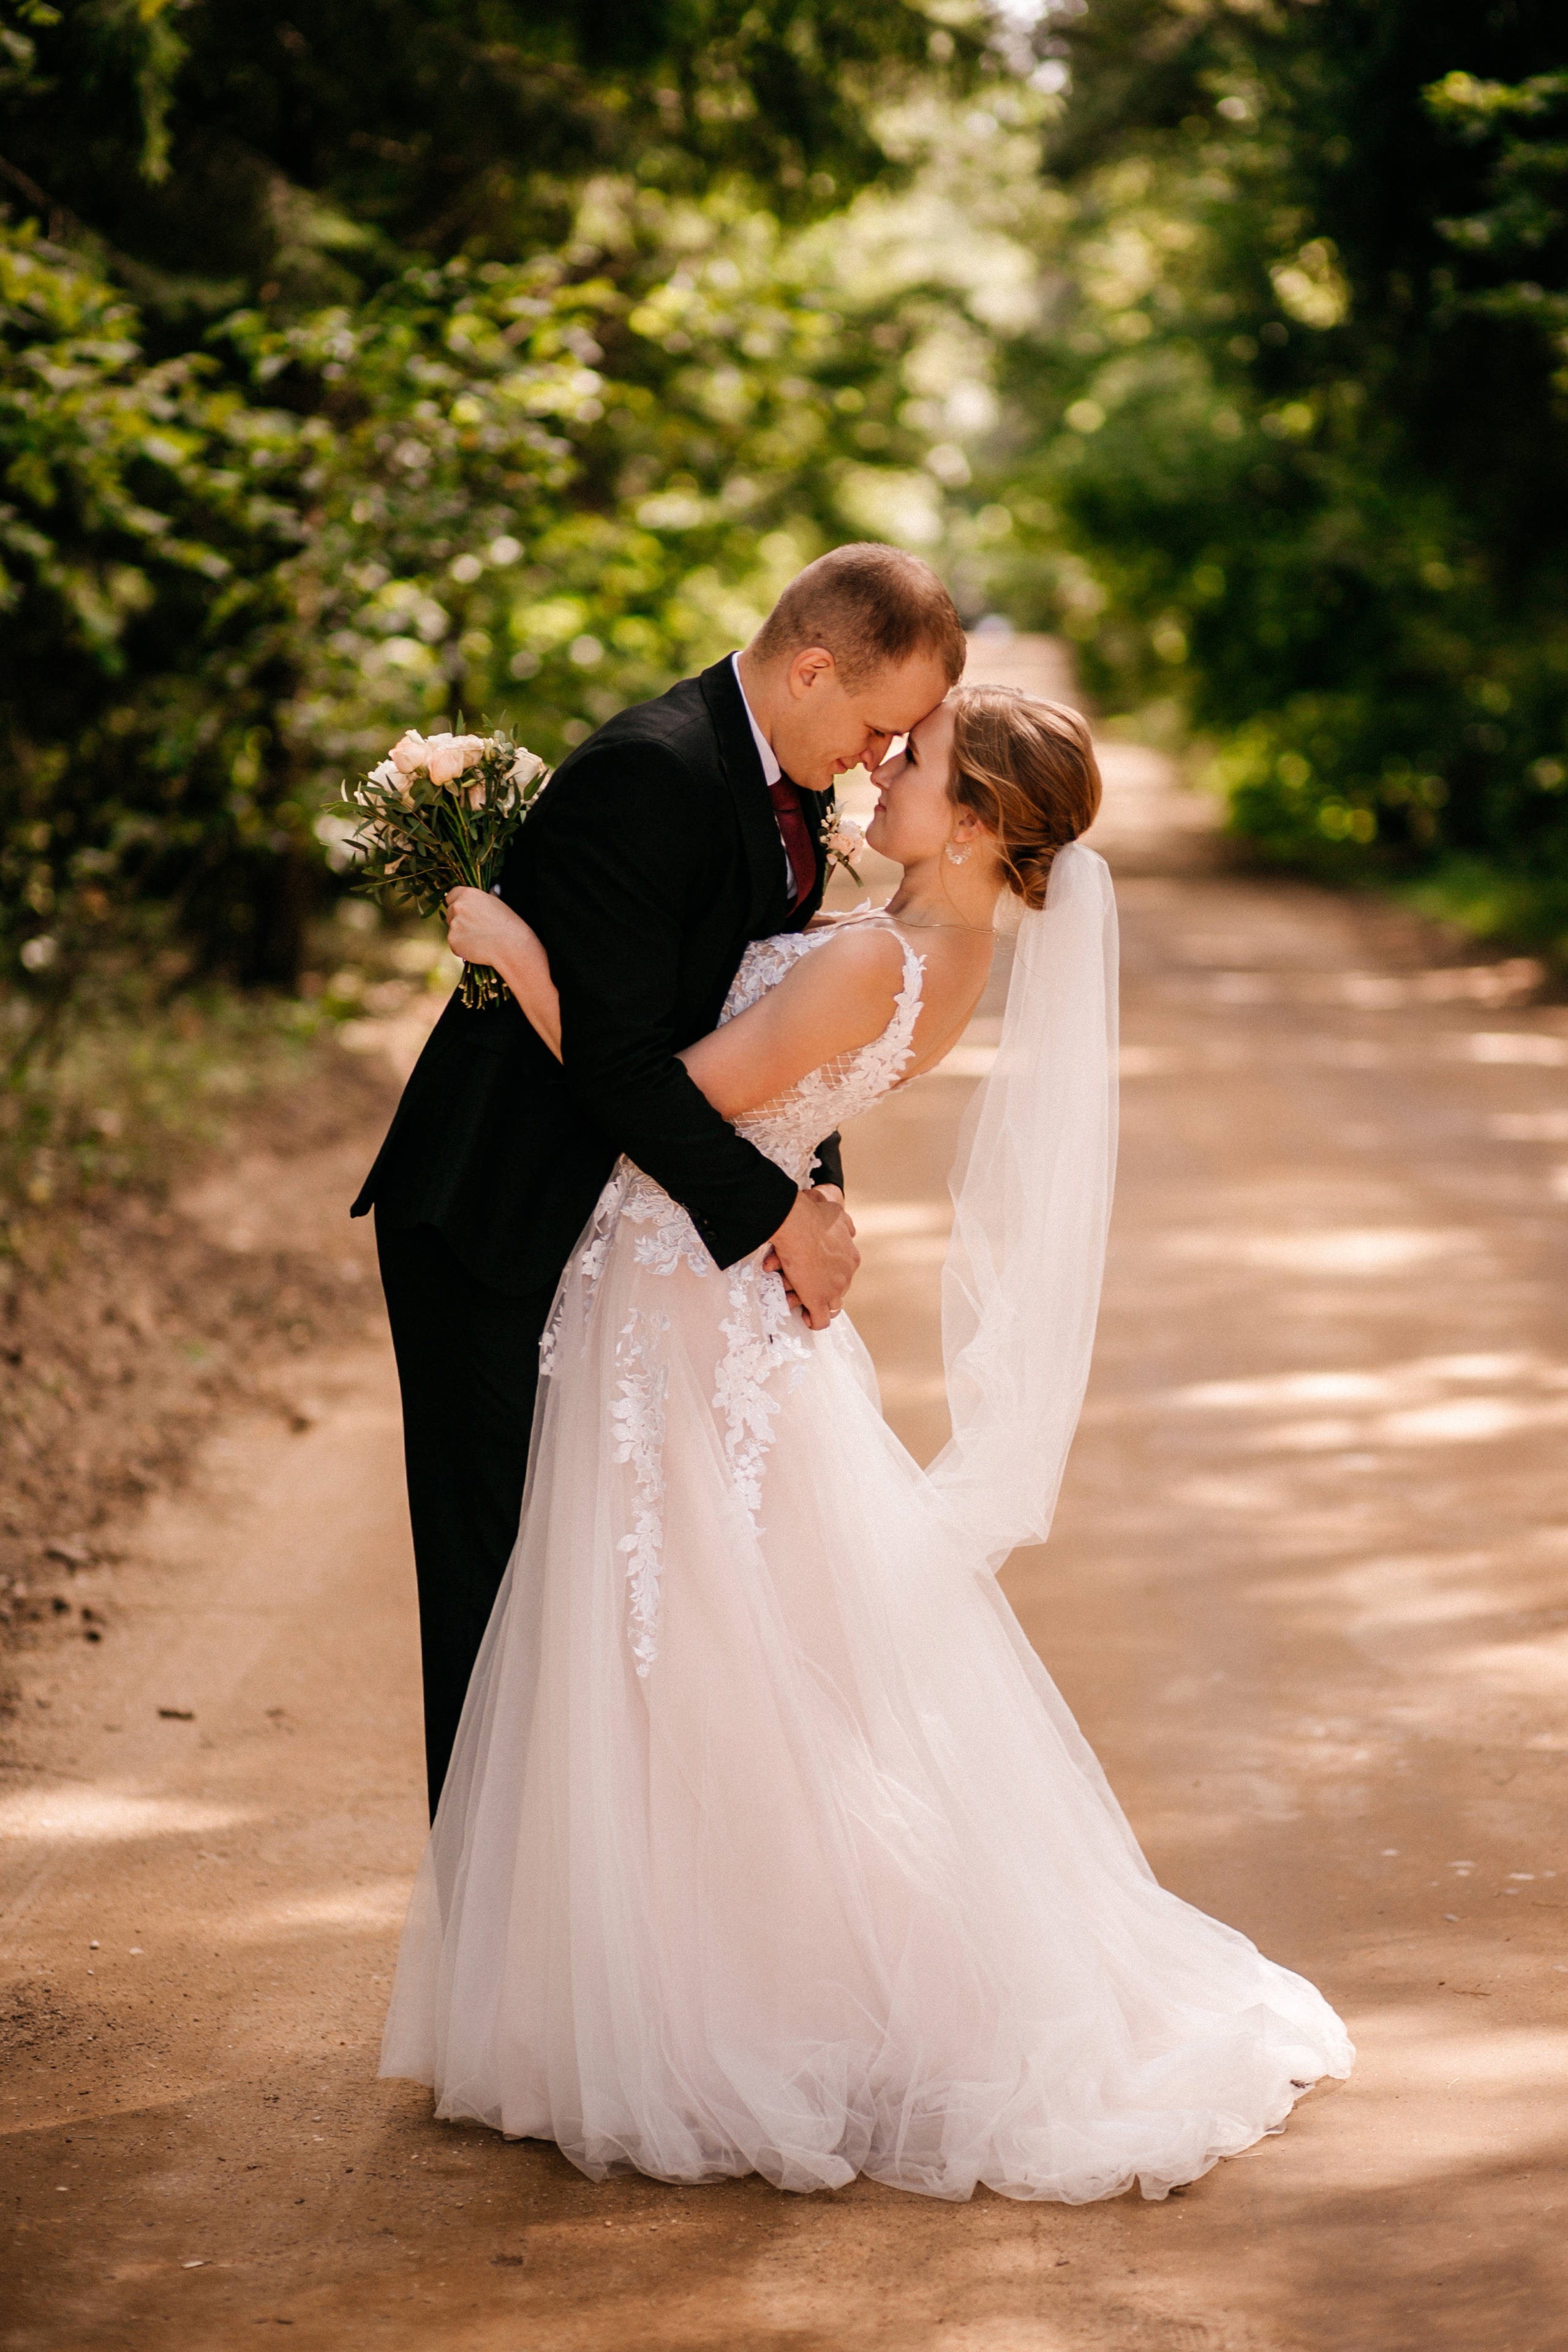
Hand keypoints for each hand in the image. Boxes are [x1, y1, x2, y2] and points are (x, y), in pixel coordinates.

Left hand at [444, 885, 529, 967]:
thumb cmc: (510, 925)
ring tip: (480, 939)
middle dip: (458, 919)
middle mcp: (457, 907)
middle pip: (449, 912)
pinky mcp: (453, 941)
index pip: (451, 895)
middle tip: (475, 927)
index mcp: (467, 894)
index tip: (464, 911)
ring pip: (452, 929)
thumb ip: (489, 896)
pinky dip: (463, 947)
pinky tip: (477, 947)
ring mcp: (453, 925)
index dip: (457, 903)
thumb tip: (493, 889)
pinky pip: (455, 943)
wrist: (511, 946)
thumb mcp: (499, 904)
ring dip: (461, 934)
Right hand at [766, 1185, 858, 1329]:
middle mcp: (846, 1276)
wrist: (797, 1223)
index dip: (830, 1277)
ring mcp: (833, 1290)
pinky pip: (820, 1321)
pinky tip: (806, 1317)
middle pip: (839, 1292)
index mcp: (851, 1258)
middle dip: (824, 1291)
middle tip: (808, 1289)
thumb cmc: (812, 1215)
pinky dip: (813, 1321)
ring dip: (817, 1306)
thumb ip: (845, 1225)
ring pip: (832, 1308)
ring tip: (804, 1303)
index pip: (844, 1275)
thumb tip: (851, 1231)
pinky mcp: (817, 1300)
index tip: (818, 1276)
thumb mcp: (837, 1215)